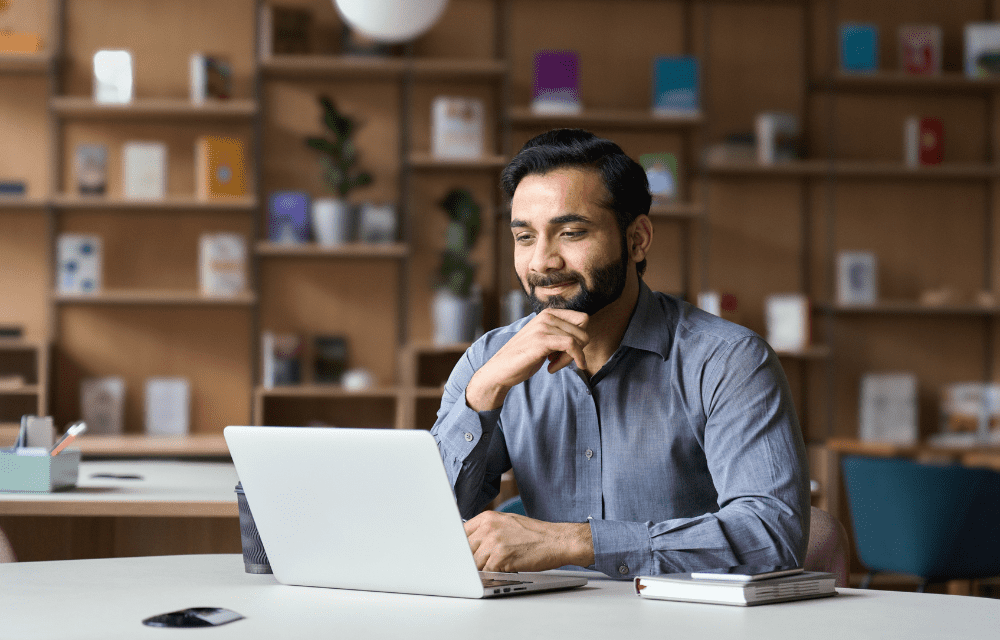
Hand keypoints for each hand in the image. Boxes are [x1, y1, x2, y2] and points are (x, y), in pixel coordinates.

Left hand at [464, 510, 593, 572]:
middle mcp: (488, 528)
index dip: (459, 548)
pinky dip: (491, 576)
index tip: (458, 556)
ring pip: (473, 563)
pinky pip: (486, 572)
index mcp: (487, 518)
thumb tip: (469, 543)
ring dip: (481, 570)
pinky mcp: (501, 558)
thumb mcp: (507, 523)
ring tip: (495, 569)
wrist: (557, 540)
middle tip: (476, 567)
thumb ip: (487, 530)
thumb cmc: (534, 534)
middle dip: (469, 561)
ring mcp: (494, 542)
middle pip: (464, 550)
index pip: (460, 534)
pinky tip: (501, 573)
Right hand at [465, 309, 588, 410]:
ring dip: (570, 358)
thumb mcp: (544, 340)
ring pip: (579, 340)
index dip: (580, 338)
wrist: (500, 369)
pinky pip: (572, 346)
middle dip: (578, 349)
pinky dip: (571, 360)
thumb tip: (585, 337)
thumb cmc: (523, 357)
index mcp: (548, 313)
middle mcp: (546, 316)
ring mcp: (543, 327)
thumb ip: (560, 334)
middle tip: (560, 361)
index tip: (566, 352)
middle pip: (583, 330)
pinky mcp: (542, 340)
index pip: (583, 319)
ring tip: (552, 365)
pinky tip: (552, 369)